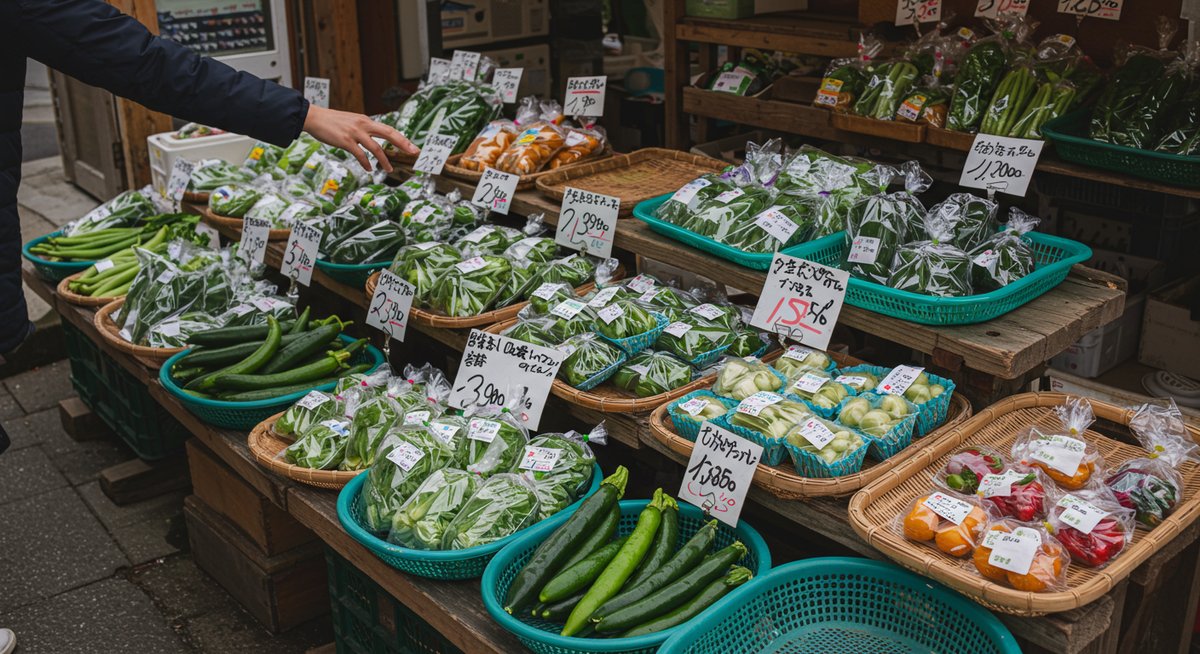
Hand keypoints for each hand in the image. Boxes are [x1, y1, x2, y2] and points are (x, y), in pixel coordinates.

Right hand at [302, 105, 418, 172]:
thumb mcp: (352, 122)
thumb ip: (364, 129)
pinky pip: (360, 155)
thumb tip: (374, 139)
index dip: (402, 139)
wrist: (314, 118)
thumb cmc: (332, 122)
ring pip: (376, 148)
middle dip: (403, 144)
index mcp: (366, 120)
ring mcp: (355, 133)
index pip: (389, 130)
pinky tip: (369, 169)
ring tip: (389, 170)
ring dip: (384, 161)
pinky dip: (366, 163)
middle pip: (389, 134)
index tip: (413, 147)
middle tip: (414, 153)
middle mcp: (363, 124)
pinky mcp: (346, 141)